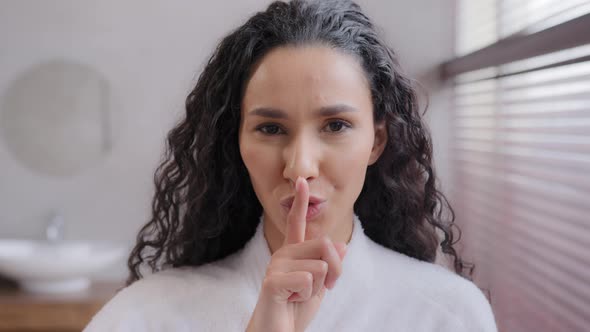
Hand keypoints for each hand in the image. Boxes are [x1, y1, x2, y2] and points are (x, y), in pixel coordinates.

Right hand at [246, 177, 347, 331]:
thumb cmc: (296, 311)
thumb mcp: (320, 287)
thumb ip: (330, 266)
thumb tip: (341, 244)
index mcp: (293, 253)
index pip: (297, 223)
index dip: (300, 201)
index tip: (301, 181)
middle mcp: (283, 254)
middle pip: (325, 245)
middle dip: (334, 271)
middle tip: (321, 290)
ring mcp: (276, 266)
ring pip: (320, 266)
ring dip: (317, 289)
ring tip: (298, 297)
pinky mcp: (272, 281)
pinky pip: (309, 279)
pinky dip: (306, 295)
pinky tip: (290, 300)